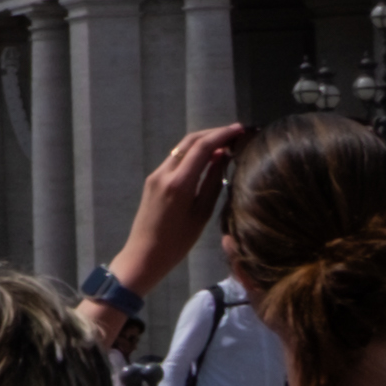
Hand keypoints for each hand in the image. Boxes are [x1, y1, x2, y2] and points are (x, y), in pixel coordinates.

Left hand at [109, 122, 250, 295]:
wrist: (144, 255)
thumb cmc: (178, 242)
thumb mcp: (202, 213)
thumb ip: (212, 182)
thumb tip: (223, 156)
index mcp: (178, 183)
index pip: (202, 147)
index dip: (223, 134)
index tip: (242, 130)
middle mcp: (163, 173)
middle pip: (190, 141)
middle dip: (214, 133)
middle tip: (237, 133)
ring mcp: (155, 175)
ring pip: (182, 148)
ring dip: (204, 141)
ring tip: (228, 142)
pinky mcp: (153, 180)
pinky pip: (176, 159)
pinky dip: (193, 153)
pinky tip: (209, 157)